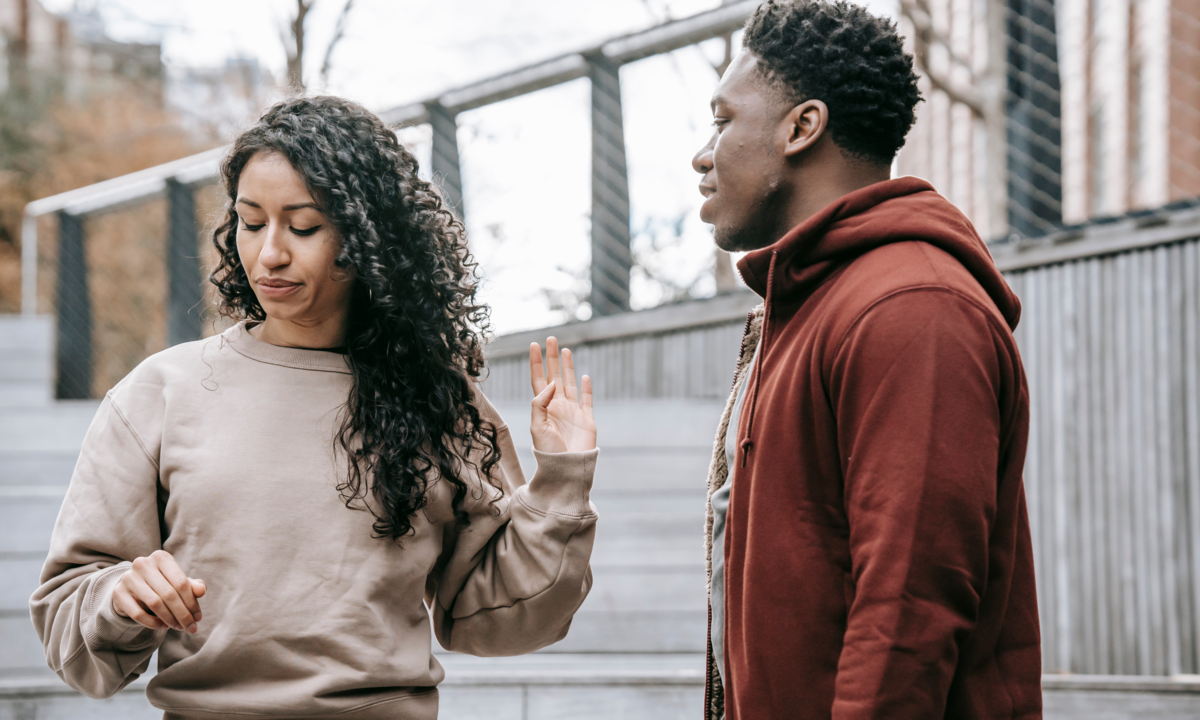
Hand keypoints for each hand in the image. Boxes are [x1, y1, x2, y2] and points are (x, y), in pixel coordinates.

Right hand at [112, 550, 205, 632]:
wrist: (132, 587)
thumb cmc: (162, 583)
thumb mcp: (178, 582)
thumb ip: (192, 586)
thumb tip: (202, 590)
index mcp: (161, 557)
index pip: (181, 583)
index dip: (192, 603)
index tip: (198, 618)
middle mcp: (143, 564)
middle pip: (169, 594)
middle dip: (182, 614)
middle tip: (190, 628)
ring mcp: (128, 578)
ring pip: (154, 603)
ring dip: (169, 619)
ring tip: (178, 627)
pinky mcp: (118, 593)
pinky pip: (138, 613)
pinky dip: (152, 623)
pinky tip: (162, 626)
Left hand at [529, 337, 595, 452]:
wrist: (566, 470)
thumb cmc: (548, 452)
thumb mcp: (537, 427)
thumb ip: (540, 403)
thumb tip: (552, 383)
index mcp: (543, 407)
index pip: (538, 379)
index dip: (536, 362)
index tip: (533, 345)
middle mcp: (557, 406)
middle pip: (554, 376)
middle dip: (552, 358)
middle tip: (550, 338)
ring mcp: (573, 412)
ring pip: (569, 383)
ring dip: (567, 367)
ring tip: (564, 350)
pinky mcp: (587, 420)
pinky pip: (587, 400)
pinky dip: (586, 388)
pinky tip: (583, 376)